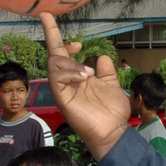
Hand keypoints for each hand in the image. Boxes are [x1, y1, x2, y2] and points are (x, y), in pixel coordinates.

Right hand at [41, 12, 130, 159]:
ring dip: (72, 63)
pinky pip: (56, 78)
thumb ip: (106, 71)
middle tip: (78, 45)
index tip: (79, 43)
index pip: (63, 54)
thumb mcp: (111, 85)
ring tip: (89, 73)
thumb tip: (101, 56)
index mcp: (78, 77)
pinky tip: (84, 78)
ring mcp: (63, 89)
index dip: (62, 41)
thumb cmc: (112, 112)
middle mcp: (68, 81)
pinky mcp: (62, 98)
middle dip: (53, 35)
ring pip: (53, 63)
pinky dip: (70, 73)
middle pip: (52, 54)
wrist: (114, 131)